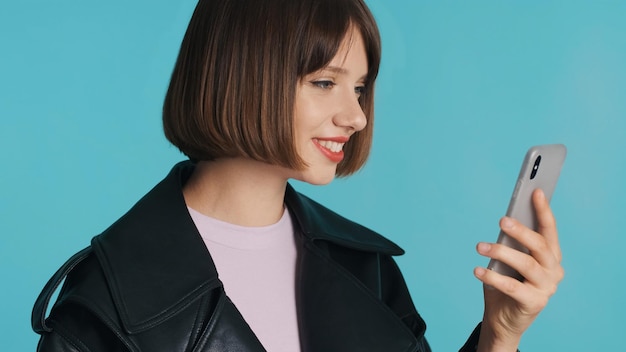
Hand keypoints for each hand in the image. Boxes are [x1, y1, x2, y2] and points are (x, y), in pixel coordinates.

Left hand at [473, 189, 563, 350]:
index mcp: (551, 256)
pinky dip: (493, 277)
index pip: (549, 230)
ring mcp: (546, 288)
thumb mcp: (509, 260)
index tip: (536, 192)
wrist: (503, 320)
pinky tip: (478, 271)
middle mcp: (554, 271)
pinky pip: (512, 287)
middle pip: (540, 246)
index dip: (544, 211)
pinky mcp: (534, 303)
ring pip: (527, 264)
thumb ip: (512, 244)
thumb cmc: (506, 283)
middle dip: (521, 230)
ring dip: (501, 252)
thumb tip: (505, 222)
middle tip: (501, 220)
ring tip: (480, 246)